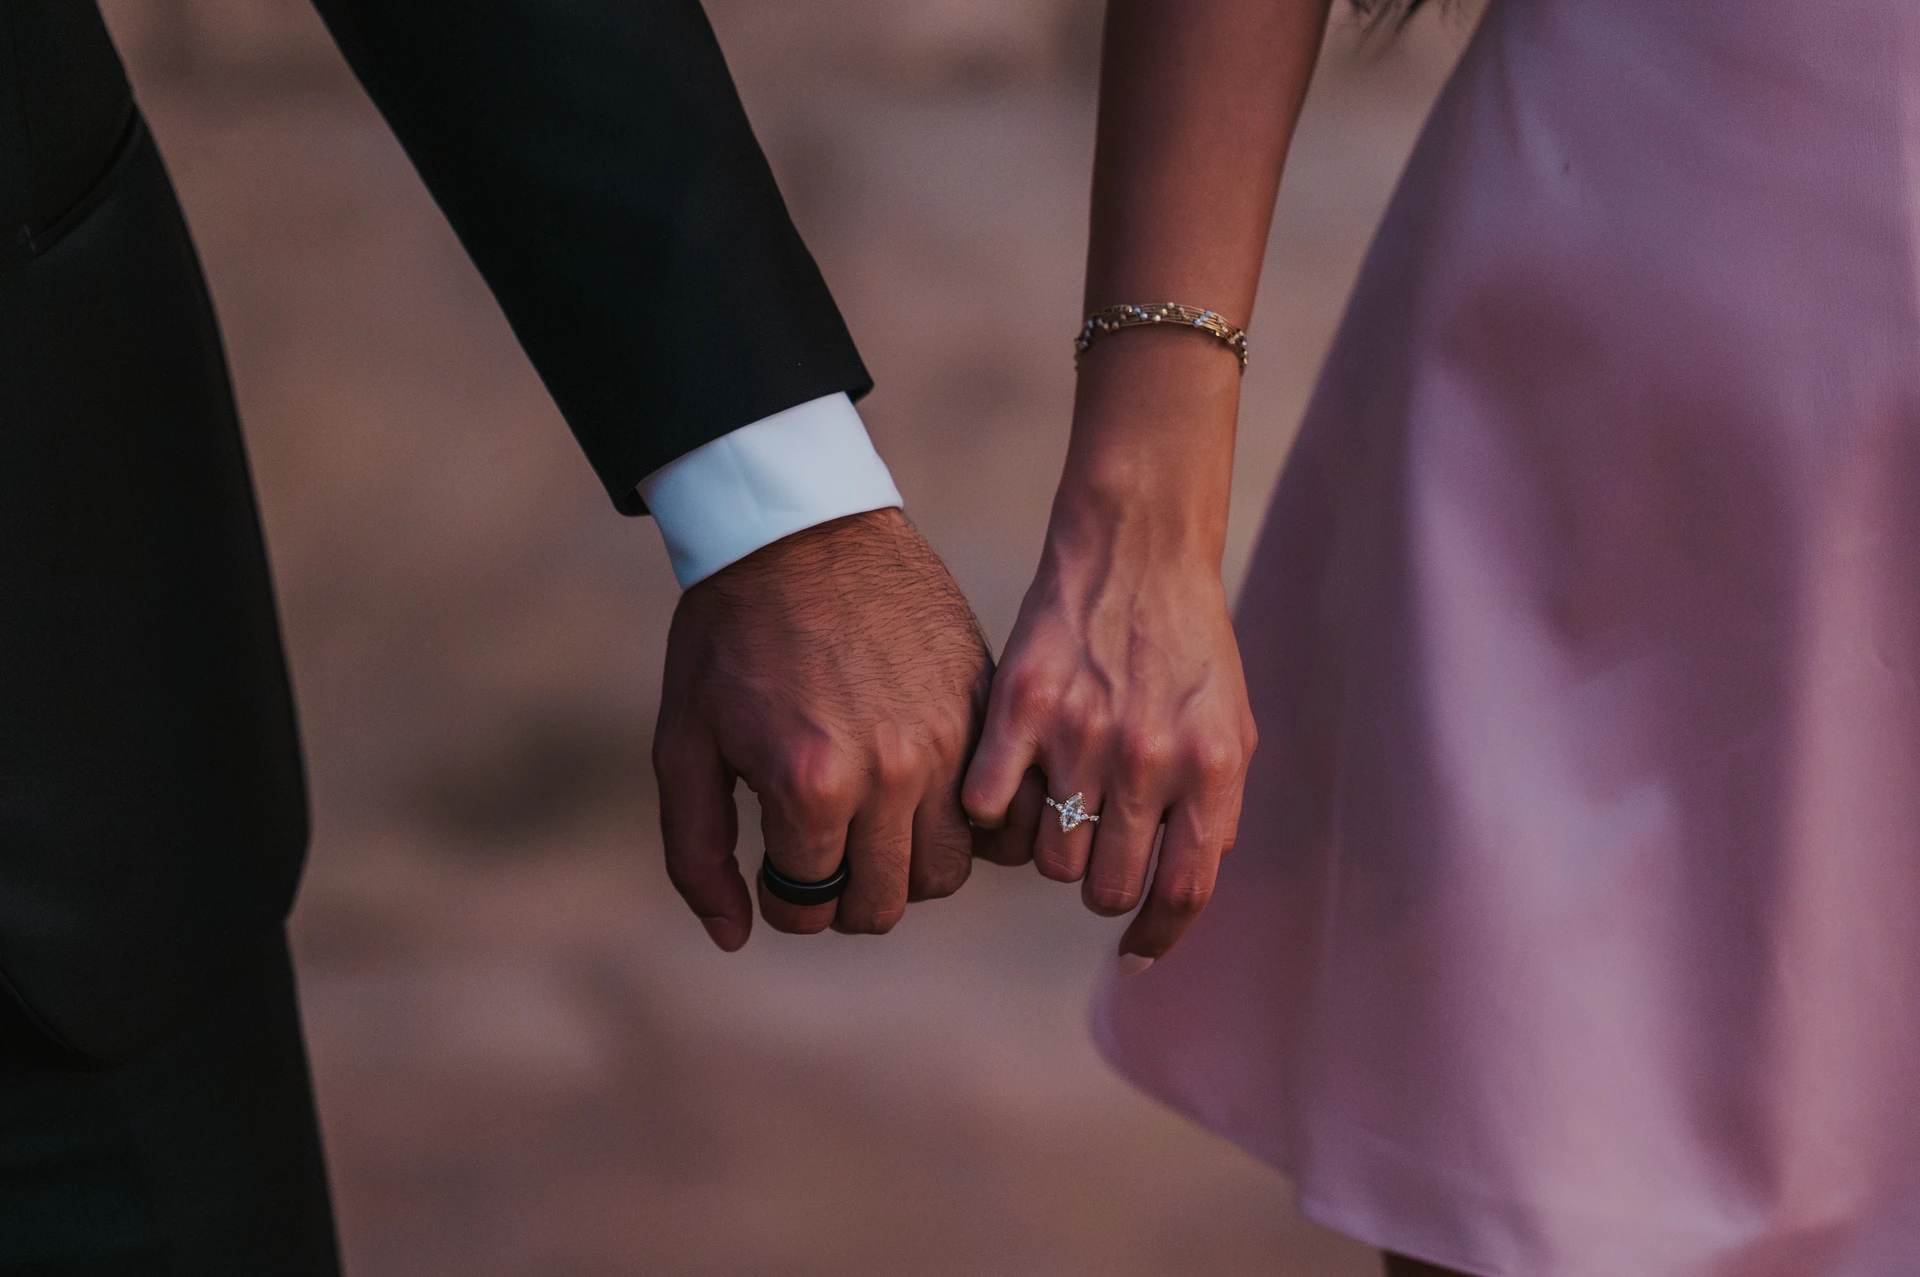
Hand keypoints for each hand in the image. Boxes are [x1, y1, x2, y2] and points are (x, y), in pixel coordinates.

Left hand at [654, 508, 991, 948]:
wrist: (801, 526)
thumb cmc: (730, 636)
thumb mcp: (684, 743)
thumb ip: (697, 852)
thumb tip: (733, 936)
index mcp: (811, 785)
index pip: (810, 907)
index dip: (784, 900)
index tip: (775, 868)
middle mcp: (892, 771)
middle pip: (887, 902)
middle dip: (843, 898)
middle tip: (820, 857)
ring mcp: (949, 739)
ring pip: (950, 869)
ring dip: (907, 866)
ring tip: (872, 828)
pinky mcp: (984, 706)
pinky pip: (1000, 808)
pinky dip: (969, 825)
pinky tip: (928, 801)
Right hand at [961, 333, 1256, 966]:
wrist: (1137, 550)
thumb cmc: (1188, 644)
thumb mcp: (1229, 727)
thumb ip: (1212, 811)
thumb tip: (1179, 892)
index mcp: (1210, 770)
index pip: (1183, 892)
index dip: (1157, 936)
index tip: (1134, 954)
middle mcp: (1150, 761)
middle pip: (1107, 889)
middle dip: (1101, 882)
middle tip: (1096, 846)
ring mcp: (1082, 737)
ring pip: (1050, 860)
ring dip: (1053, 848)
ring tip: (1059, 805)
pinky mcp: (1020, 710)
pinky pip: (993, 809)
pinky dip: (997, 811)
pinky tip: (1010, 784)